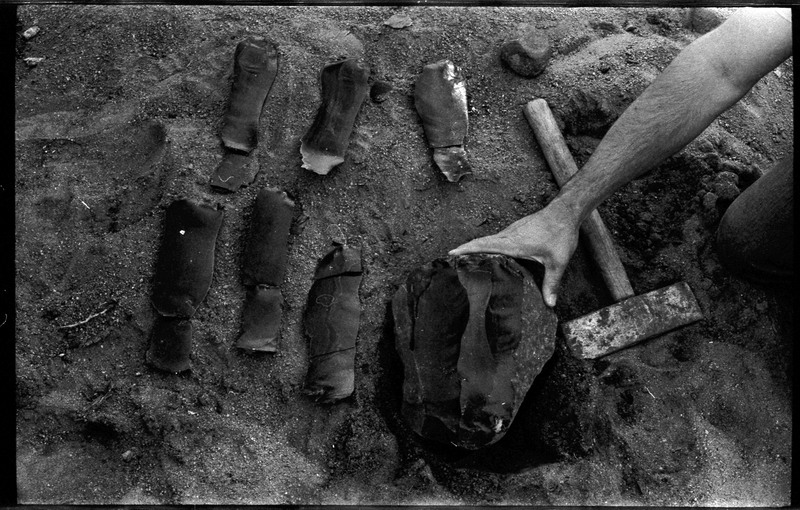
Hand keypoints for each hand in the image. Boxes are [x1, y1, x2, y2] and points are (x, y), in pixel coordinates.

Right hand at [449, 200, 579, 306]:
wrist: (566, 212)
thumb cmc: (560, 234)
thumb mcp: (557, 262)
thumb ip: (551, 283)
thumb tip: (550, 303)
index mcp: (512, 243)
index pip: (483, 245)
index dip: (466, 249)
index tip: (451, 253)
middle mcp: (508, 235)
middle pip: (481, 242)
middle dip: (466, 250)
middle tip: (452, 259)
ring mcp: (512, 230)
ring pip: (489, 239)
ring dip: (477, 246)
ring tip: (466, 258)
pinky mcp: (517, 229)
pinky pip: (497, 237)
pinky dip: (488, 244)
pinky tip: (491, 253)